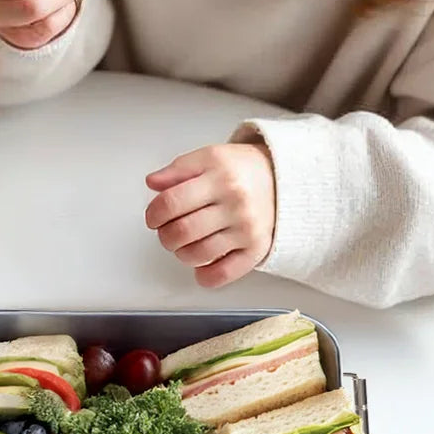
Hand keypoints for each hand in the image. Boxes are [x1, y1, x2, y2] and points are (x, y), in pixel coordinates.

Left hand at [144, 142, 276, 288]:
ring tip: (183, 244)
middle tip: (166, 231)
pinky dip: (205, 276)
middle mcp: (236, 204)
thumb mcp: (208, 157)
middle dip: (165, 236)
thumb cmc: (238, 170)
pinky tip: (199, 268)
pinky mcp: (257, 249)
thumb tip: (152, 183)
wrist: (280, 180)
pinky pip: (225, 273)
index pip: (172, 202)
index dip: (154, 213)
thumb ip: (177, 169)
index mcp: (219, 176)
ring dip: (181, 253)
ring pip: (199, 254)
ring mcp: (247, 229)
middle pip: (183, 231)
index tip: (153, 217)